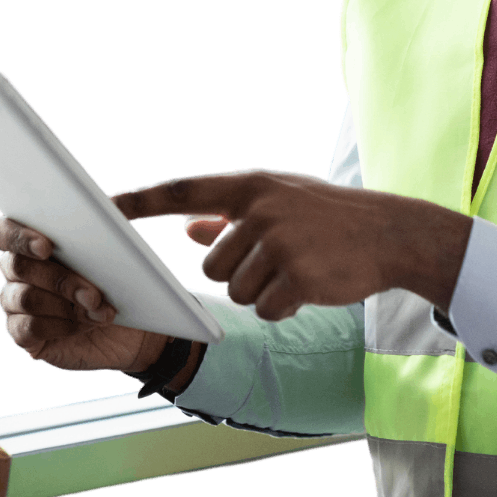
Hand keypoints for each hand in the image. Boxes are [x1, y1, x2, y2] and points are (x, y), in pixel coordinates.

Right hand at [0, 214, 164, 375]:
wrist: (130, 327)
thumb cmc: (117, 279)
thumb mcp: (119, 248)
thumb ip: (114, 219)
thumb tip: (116, 205)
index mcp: (28, 241)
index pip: (3, 231)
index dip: (18, 237)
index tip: (47, 247)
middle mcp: (14, 270)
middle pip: (18, 266)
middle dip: (60, 279)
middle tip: (94, 293)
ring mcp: (14, 303)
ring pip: (26, 298)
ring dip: (67, 305)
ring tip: (99, 310)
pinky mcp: (22, 334)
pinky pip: (28, 328)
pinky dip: (59, 326)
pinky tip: (82, 325)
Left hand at [116, 168, 458, 321]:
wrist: (390, 233)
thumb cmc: (328, 217)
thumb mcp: (280, 202)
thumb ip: (230, 215)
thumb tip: (190, 228)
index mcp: (251, 186)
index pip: (182, 191)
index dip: (142, 201)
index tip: (106, 207)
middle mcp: (260, 210)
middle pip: (212, 265)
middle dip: (239, 273)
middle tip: (278, 260)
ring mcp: (280, 244)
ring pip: (236, 291)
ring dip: (262, 293)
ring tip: (295, 271)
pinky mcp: (298, 278)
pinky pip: (265, 310)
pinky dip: (282, 308)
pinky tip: (308, 288)